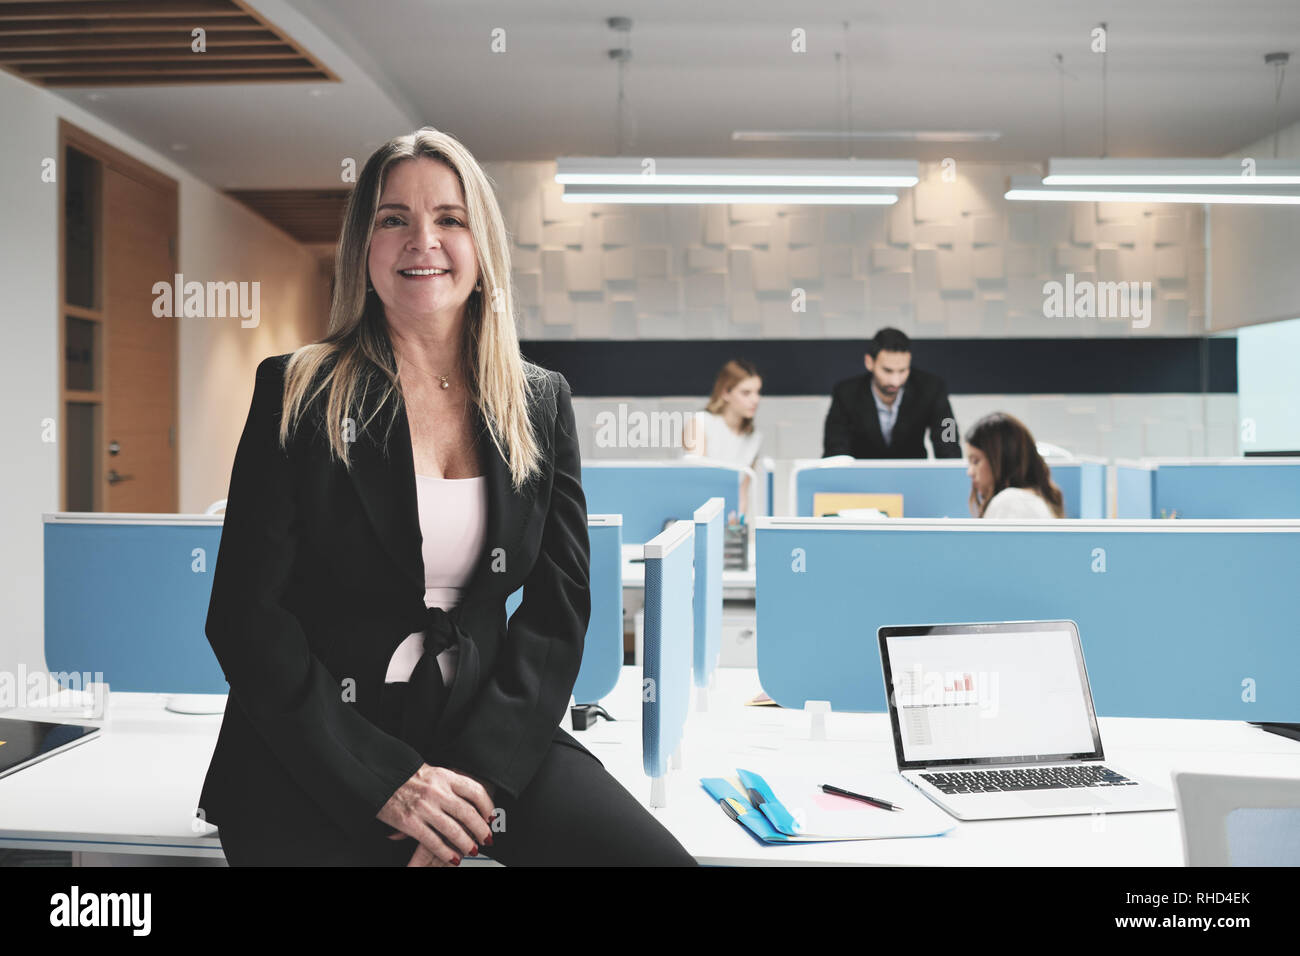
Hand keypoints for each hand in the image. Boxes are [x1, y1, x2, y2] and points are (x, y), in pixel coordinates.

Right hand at [377, 763, 494, 866]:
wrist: (378, 775)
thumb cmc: (404, 774)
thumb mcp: (430, 771)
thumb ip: (448, 783)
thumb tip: (470, 797)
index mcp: (444, 775)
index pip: (474, 790)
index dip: (487, 806)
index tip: (492, 817)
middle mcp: (437, 791)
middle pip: (467, 812)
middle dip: (480, 829)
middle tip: (487, 838)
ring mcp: (424, 807)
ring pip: (453, 829)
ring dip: (466, 843)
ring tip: (472, 851)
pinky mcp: (410, 822)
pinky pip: (433, 841)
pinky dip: (445, 851)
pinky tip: (452, 858)